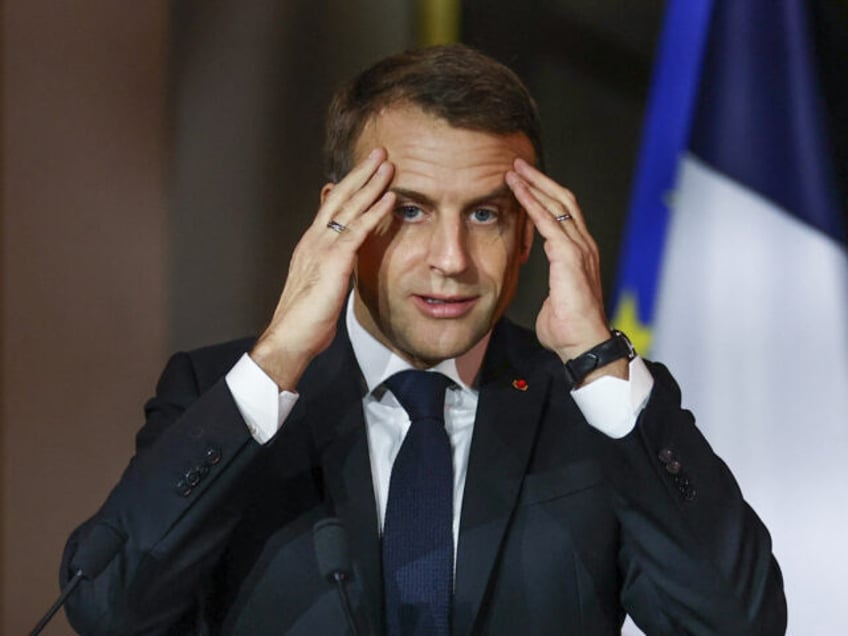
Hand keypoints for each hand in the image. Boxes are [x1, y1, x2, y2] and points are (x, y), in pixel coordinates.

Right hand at [251, 148, 395, 389]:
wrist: (291, 337)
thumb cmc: (308, 320)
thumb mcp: (322, 286)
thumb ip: (334, 269)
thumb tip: (346, 264)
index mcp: (311, 245)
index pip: (332, 207)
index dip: (350, 187)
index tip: (366, 172)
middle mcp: (314, 240)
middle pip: (339, 197)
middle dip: (361, 173)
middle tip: (380, 153)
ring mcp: (322, 248)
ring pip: (349, 207)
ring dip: (371, 183)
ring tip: (389, 164)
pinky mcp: (333, 261)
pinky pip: (358, 229)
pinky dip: (375, 211)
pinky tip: (391, 196)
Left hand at [506, 159, 625, 381]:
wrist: (583, 345)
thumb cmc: (569, 331)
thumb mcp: (554, 302)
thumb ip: (548, 292)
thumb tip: (543, 298)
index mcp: (580, 255)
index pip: (563, 215)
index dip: (544, 196)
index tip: (525, 183)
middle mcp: (583, 246)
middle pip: (563, 200)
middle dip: (540, 180)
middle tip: (518, 165)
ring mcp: (579, 248)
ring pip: (556, 203)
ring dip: (534, 184)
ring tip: (514, 170)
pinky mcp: (570, 255)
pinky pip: (548, 220)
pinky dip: (532, 202)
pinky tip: (517, 190)